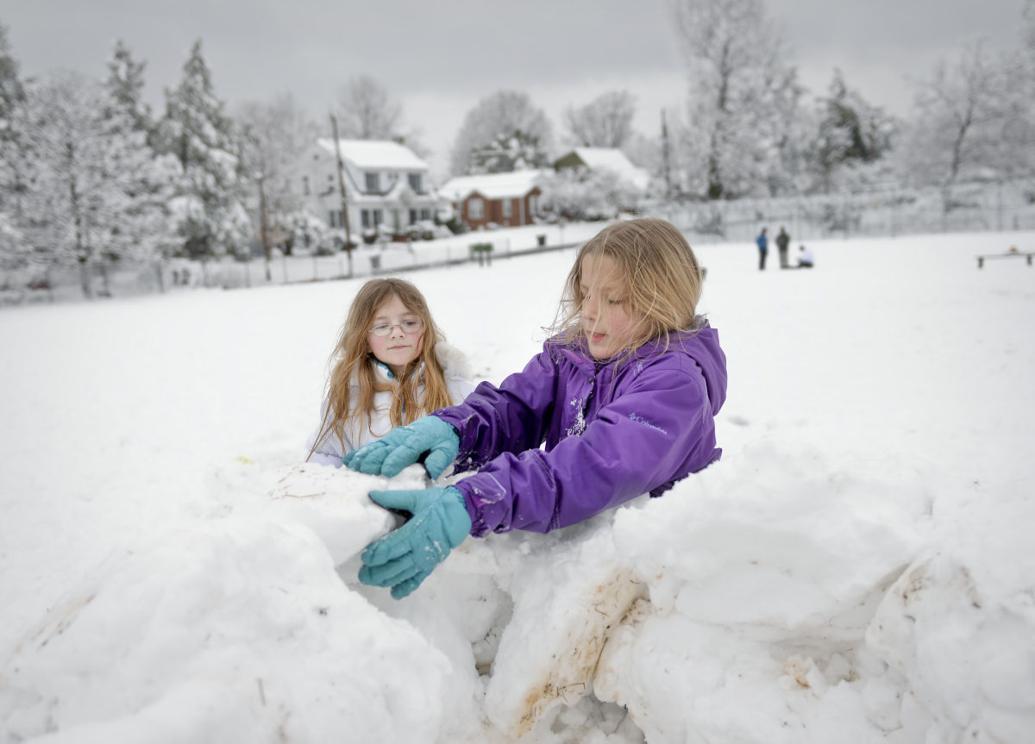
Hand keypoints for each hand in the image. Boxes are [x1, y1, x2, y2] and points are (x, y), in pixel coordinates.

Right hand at [342, 415, 458, 478]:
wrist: (441, 424)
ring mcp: (393, 438)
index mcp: (418, 440)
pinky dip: (360, 453)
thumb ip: (438, 461)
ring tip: (352, 467)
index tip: (386, 471)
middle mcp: (402, 437)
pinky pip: (372, 447)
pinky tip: (348, 460)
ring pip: (376, 448)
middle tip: (363, 472)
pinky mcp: (387, 440)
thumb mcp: (447, 450)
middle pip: (386, 450)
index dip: (395, 460)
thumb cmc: (444, 440)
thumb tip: (431, 472)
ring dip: (363, 457)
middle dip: (374, 460)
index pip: (405, 451)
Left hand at [358, 487, 471, 598]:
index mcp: (415, 531)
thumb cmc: (437, 503)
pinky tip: (395, 594)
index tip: (365, 557)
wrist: (462, 512)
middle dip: (377, 572)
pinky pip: (418, 579)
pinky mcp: (432, 564)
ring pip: (404, 574)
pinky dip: (407, 587)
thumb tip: (371, 495)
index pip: (392, 547)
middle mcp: (420, 549)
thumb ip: (393, 499)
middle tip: (363, 574)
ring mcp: (426, 559)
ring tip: (372, 582)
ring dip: (387, 580)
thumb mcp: (416, 497)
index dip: (377, 554)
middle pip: (395, 565)